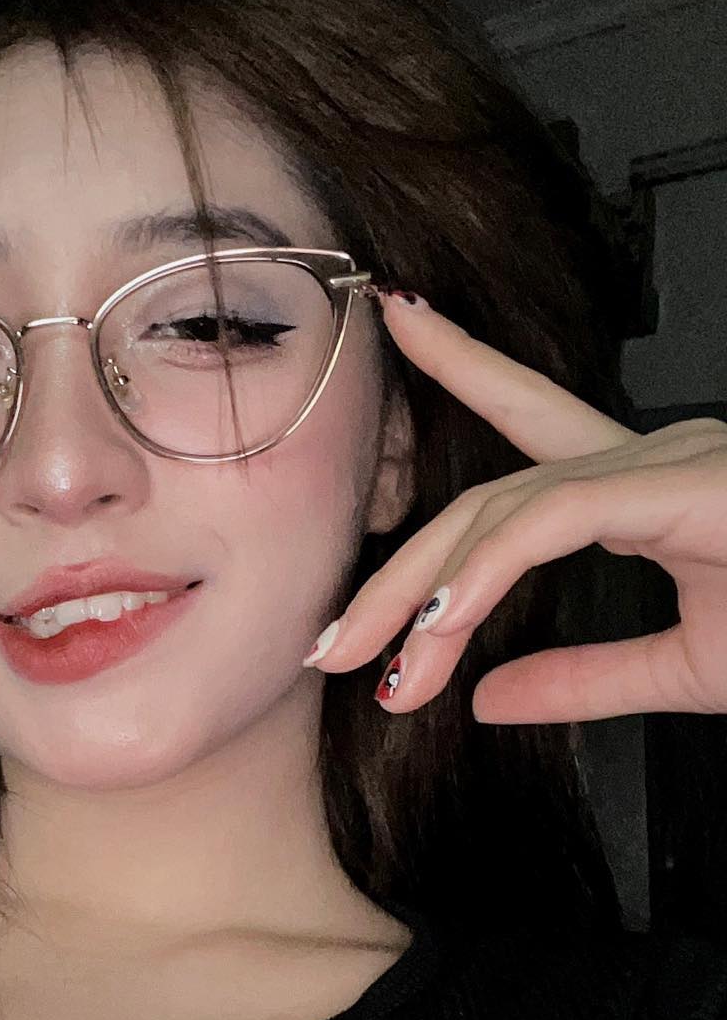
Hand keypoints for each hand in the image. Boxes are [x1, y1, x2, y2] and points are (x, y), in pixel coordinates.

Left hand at [303, 291, 726, 723]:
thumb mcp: (690, 667)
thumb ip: (587, 680)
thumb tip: (490, 699)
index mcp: (655, 484)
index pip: (537, 421)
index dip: (466, 367)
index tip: (401, 320)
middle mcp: (655, 455)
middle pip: (493, 490)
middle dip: (400, 564)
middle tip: (330, 640)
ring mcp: (671, 462)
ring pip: (505, 507)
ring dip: (425, 590)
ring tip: (371, 661)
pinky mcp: (682, 487)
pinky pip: (553, 519)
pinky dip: (485, 574)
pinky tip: (440, 625)